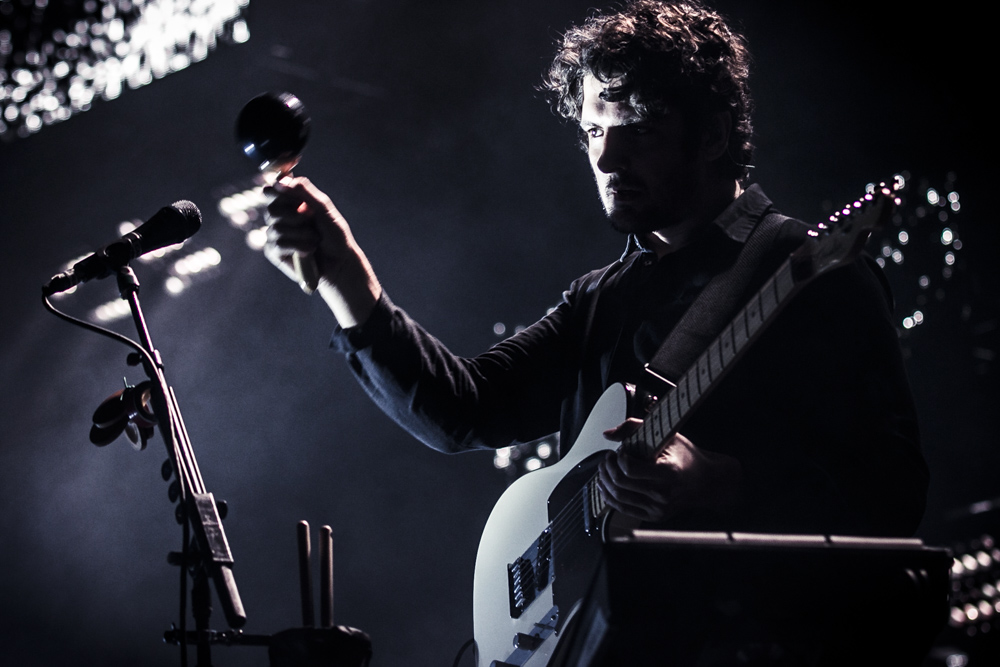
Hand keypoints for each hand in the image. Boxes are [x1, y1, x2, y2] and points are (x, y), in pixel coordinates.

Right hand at [263, 176, 380, 327]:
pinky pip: (277, 243)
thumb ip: (304, 191)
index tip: (295, 200)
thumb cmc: (335, 235)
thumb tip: (279, 181)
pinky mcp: (274, 251)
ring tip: (315, 240)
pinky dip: (297, 246)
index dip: (279, 192)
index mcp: (291, 202)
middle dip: (294, 216)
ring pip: (276, 227)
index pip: (272, 190)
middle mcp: (280, 217)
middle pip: (272, 209)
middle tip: (310, 222)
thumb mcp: (323, 208)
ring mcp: (276, 234)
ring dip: (301, 234)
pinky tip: (309, 251)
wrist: (340, 262)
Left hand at [596, 418, 741, 521]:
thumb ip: (635, 428)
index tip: (619, 451)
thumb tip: (608, 434)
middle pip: (621, 484)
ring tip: (605, 470)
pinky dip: (609, 497)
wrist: (707, 481)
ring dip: (605, 482)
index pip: (630, 469)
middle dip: (607, 469)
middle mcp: (663, 494)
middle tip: (607, 458)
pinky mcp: (654, 516)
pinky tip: (606, 485)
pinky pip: (623, 509)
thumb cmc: (687, 457)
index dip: (618, 458)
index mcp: (668, 472)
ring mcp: (658, 508)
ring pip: (618, 498)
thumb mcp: (668, 436)